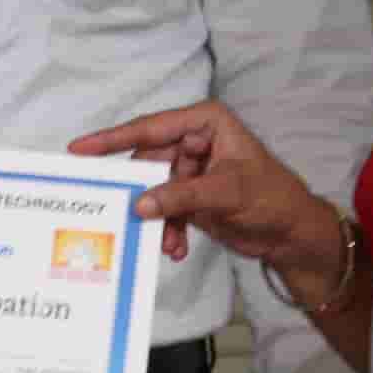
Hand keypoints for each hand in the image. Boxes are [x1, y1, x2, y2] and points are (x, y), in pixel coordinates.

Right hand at [68, 101, 334, 280]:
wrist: (293, 235)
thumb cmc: (272, 198)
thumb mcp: (227, 193)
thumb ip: (181, 197)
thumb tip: (140, 204)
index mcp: (205, 123)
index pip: (151, 128)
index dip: (113, 138)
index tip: (79, 149)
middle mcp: (194, 142)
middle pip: (147, 163)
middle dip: (140, 194)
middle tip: (120, 214)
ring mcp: (191, 171)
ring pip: (153, 191)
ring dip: (157, 219)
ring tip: (164, 242)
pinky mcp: (190, 197)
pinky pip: (164, 210)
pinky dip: (167, 230)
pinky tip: (175, 249)